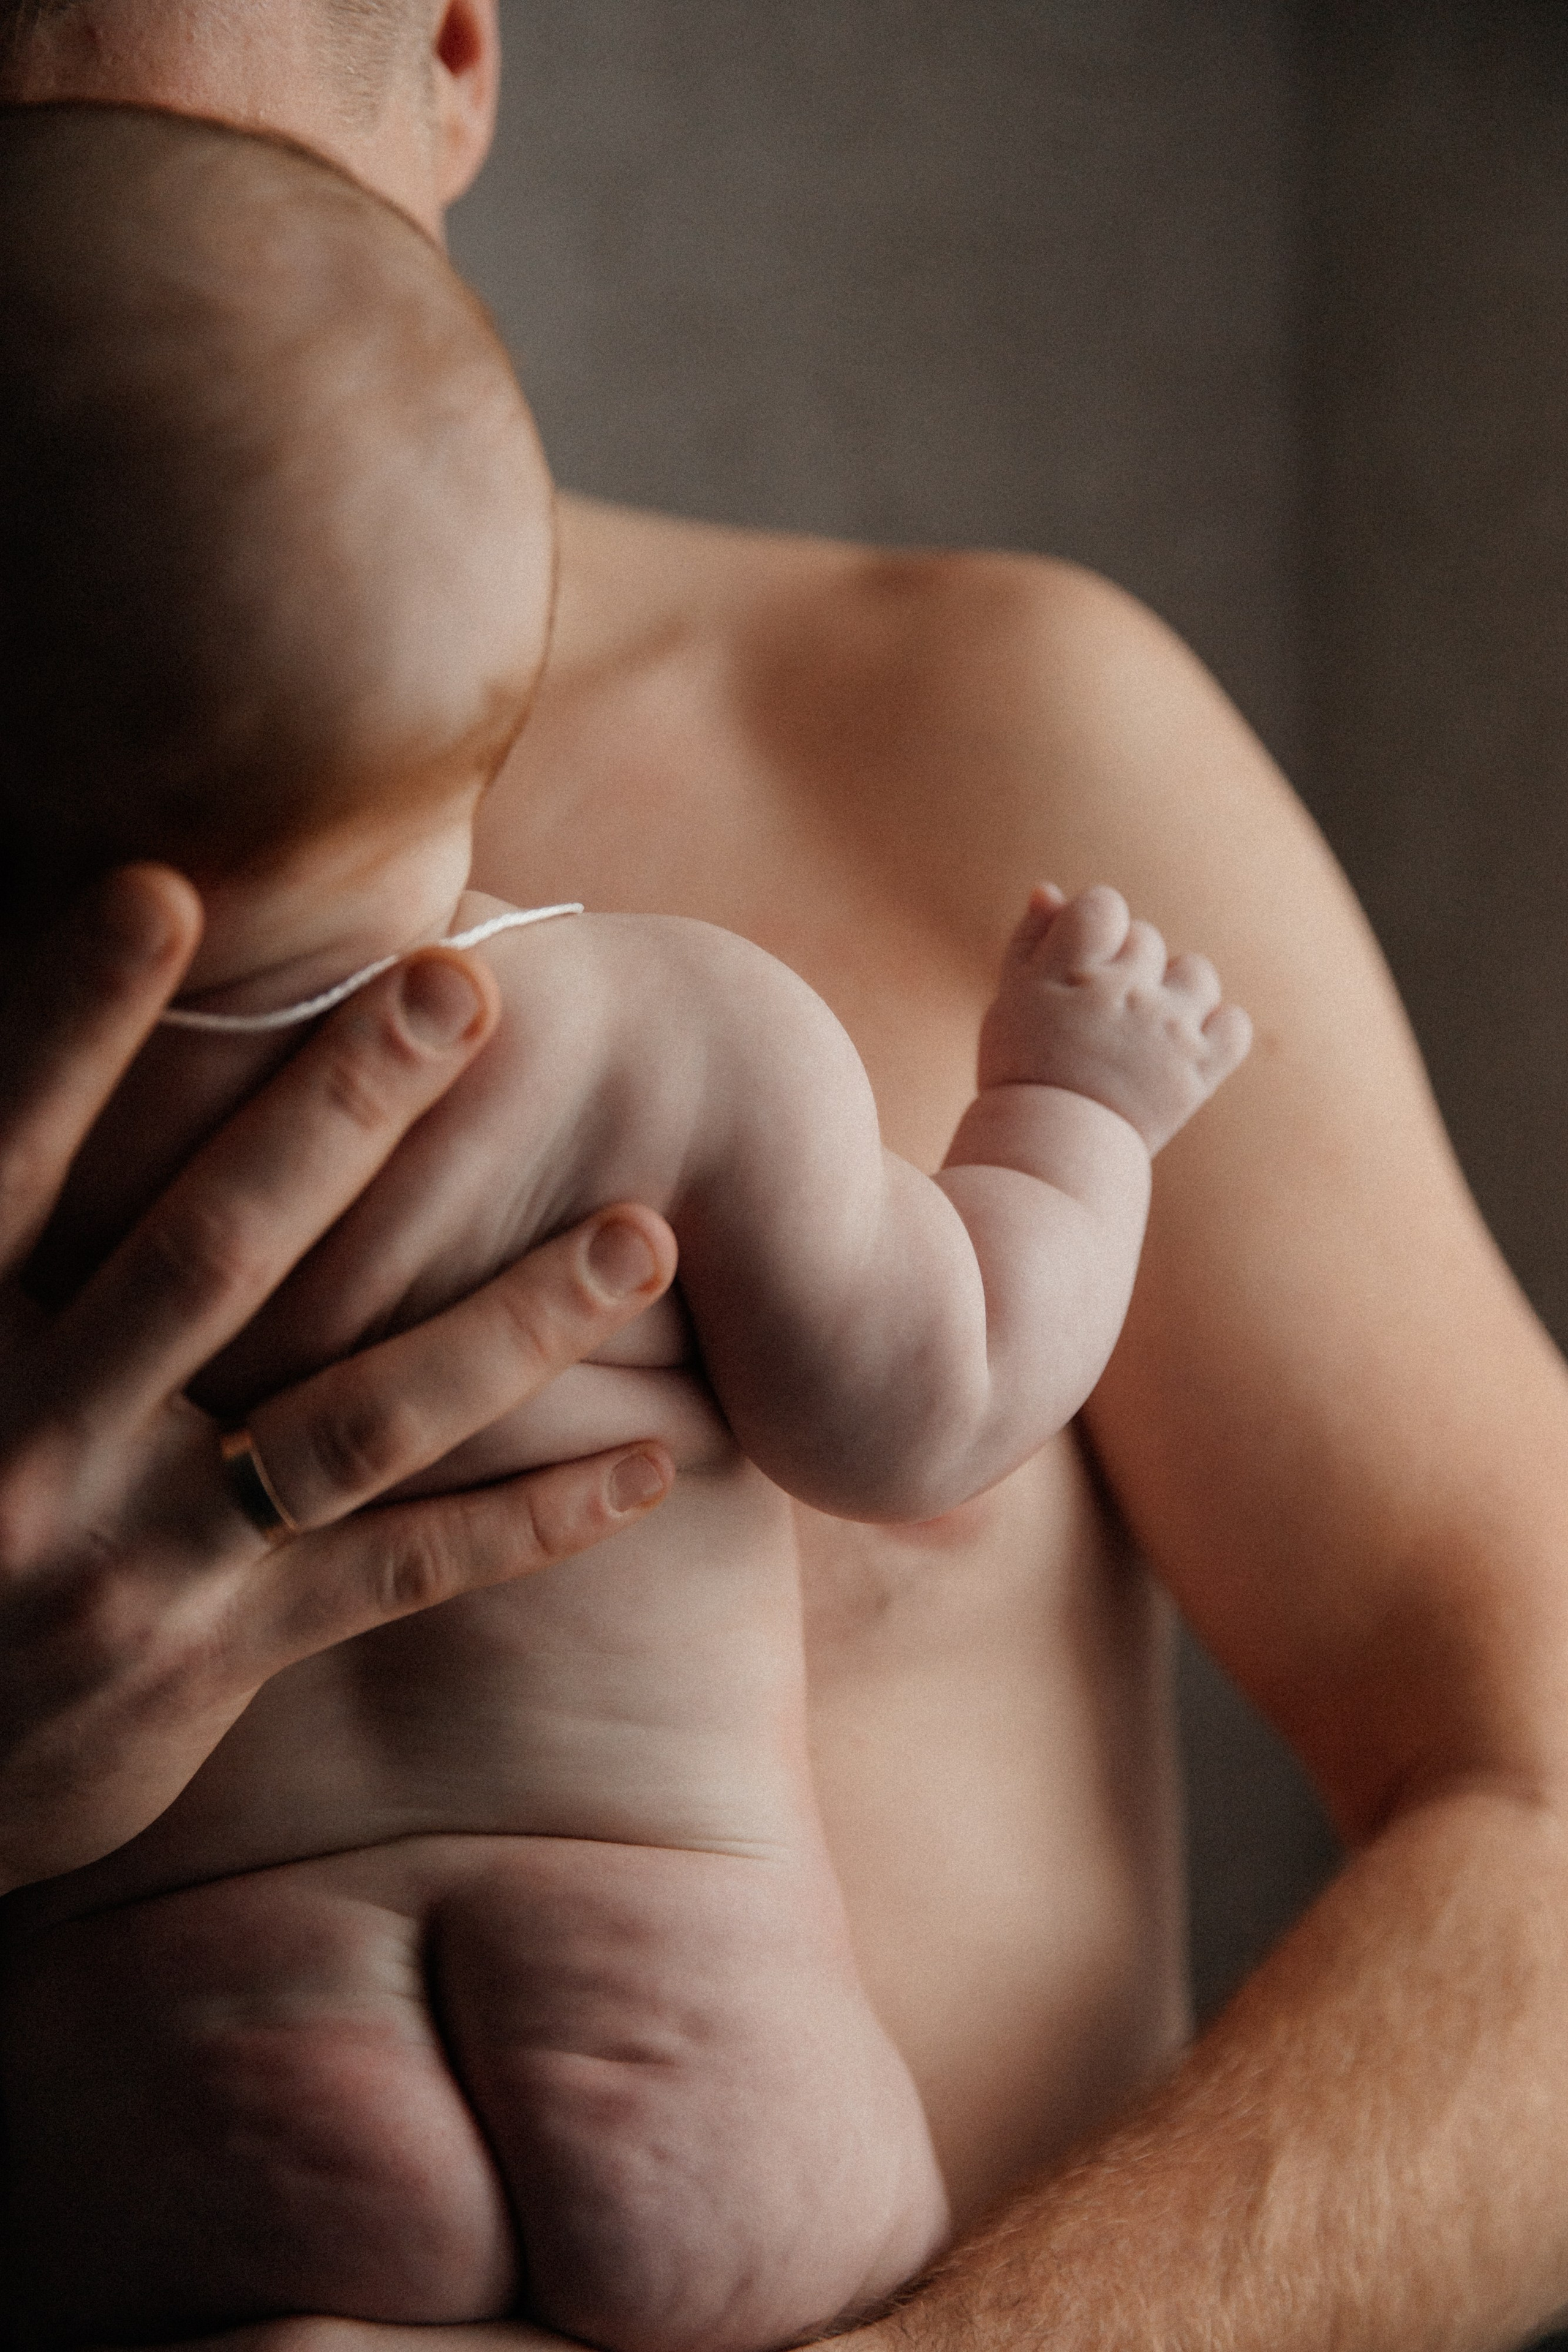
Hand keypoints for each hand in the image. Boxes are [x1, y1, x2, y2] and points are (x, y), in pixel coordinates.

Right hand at [0, 867, 677, 1893]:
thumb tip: (30, 1059)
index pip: (11, 1157)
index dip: (78, 1027)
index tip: (169, 892)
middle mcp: (37, 1442)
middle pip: (214, 1251)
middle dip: (343, 1113)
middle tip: (466, 989)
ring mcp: (137, 1556)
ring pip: (356, 1417)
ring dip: (512, 1320)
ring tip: (646, 1234)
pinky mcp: (215, 1653)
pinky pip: (404, 1571)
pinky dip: (534, 1517)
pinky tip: (657, 1459)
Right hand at [978, 883, 1251, 1153]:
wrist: (1050, 1152)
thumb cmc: (1022, 1070)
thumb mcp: (1010, 998)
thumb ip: (1029, 940)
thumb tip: (1051, 889)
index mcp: (1073, 970)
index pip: (1103, 903)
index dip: (1092, 928)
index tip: (1077, 965)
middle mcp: (1127, 993)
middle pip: (1146, 938)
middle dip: (1124, 966)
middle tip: (1098, 1015)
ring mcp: (1170, 1031)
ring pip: (1195, 972)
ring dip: (1174, 990)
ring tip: (1144, 1027)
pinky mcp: (1200, 1070)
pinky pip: (1234, 1024)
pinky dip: (1215, 1029)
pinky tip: (1183, 1045)